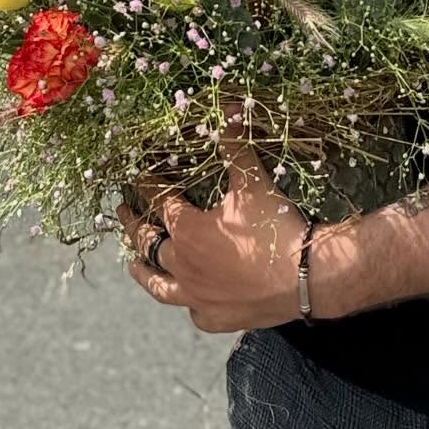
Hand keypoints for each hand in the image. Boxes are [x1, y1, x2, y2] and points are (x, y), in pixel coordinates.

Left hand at [117, 119, 309, 333]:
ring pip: (160, 286)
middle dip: (134, 225)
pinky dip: (186, 301)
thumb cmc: (275, 226)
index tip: (138, 174)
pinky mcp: (216, 318)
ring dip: (143, 272)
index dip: (147, 184)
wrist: (306, 277)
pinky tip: (187, 298)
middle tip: (122, 213)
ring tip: (131, 265)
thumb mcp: (253, 180)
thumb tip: (228, 110)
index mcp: (186, 231)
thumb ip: (235, 145)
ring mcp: (197, 297)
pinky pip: (193, 310)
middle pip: (148, 243)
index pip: (159, 201)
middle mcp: (183, 265)